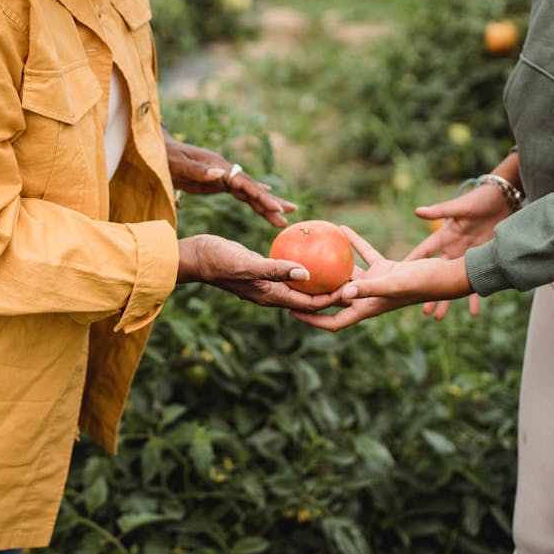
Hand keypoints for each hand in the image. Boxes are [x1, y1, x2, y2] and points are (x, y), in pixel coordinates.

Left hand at [164, 133, 296, 226]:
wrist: (159, 150)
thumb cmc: (166, 158)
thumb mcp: (177, 165)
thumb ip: (197, 170)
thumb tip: (218, 173)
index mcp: (217, 167)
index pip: (244, 183)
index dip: (259, 195)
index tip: (274, 207)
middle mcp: (225, 170)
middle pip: (252, 188)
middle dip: (270, 201)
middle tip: (291, 212)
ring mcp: (223, 176)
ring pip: (249, 192)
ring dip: (266, 204)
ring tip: (284, 217)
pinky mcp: (219, 183)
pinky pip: (241, 194)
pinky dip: (254, 200)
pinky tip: (266, 204)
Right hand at [178, 235, 340, 310]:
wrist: (197, 256)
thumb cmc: (219, 260)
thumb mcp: (248, 264)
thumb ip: (276, 270)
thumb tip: (307, 274)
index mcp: (271, 297)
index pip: (310, 304)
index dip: (332, 300)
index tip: (353, 290)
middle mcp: (272, 293)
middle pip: (309, 298)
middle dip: (332, 293)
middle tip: (355, 278)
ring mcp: (267, 284)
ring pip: (300, 285)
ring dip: (320, 280)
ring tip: (341, 265)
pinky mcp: (263, 271)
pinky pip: (289, 270)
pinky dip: (303, 264)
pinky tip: (313, 248)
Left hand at [292, 227, 471, 330]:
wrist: (448, 274)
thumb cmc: (424, 284)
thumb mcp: (393, 284)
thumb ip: (369, 289)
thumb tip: (343, 295)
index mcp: (366, 308)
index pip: (333, 321)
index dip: (311, 318)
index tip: (290, 310)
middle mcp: (367, 298)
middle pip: (334, 298)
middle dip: (314, 292)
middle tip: (292, 279)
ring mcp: (376, 283)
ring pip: (347, 274)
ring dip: (331, 264)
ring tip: (311, 250)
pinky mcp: (386, 269)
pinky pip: (364, 255)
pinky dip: (354, 243)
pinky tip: (341, 228)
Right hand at [405, 183, 509, 319]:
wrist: (502, 201)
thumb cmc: (478, 200)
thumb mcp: (458, 208)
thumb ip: (439, 211)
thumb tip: (418, 211)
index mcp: (442, 237)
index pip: (421, 254)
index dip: (408, 266)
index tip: (393, 279)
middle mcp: (451, 250)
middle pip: (434, 275)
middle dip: (425, 292)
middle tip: (418, 309)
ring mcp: (465, 257)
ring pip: (453, 283)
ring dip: (446, 300)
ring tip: (436, 316)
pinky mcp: (481, 260)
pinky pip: (477, 282)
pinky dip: (476, 297)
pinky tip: (474, 313)